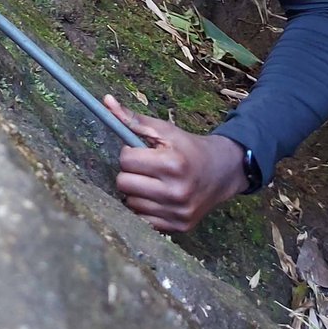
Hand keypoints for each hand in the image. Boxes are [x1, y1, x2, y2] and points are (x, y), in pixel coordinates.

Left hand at [103, 96, 248, 231]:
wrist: (221, 172)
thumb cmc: (188, 148)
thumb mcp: (164, 130)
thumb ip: (133, 118)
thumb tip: (106, 101)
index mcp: (172, 164)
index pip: (126, 161)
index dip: (129, 154)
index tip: (140, 152)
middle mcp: (176, 191)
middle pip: (124, 184)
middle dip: (129, 173)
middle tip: (145, 168)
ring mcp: (178, 212)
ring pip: (131, 204)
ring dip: (136, 192)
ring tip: (153, 182)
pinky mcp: (179, 227)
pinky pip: (143, 220)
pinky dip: (146, 208)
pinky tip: (158, 197)